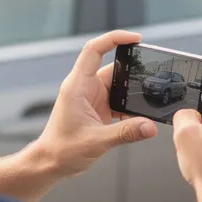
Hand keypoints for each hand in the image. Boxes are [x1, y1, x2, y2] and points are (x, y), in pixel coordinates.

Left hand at [34, 30, 157, 176]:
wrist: (50, 163)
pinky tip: (137, 117)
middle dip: (133, 71)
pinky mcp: (97, 109)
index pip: (94, 50)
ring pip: (118, 85)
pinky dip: (129, 106)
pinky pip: (118, 100)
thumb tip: (150, 127)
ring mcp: (91, 97)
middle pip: (113, 67)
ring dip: (131, 93)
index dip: (114, 38)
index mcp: (78, 86)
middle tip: (151, 77)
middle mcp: (84, 87)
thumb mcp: (97, 141)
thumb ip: (126, 132)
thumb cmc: (62, 150)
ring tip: (145, 102)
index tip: (136, 38)